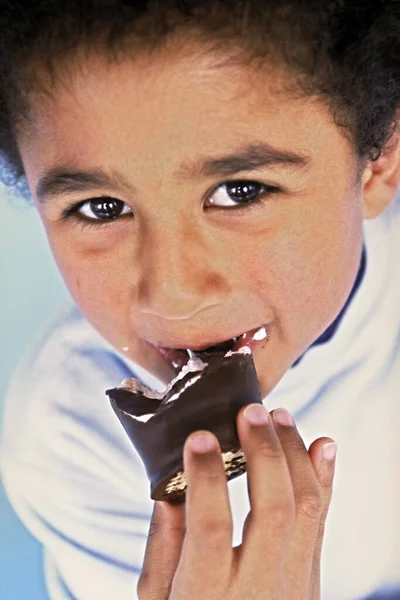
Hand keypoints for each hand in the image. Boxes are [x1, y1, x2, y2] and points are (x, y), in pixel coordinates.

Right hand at [137, 404, 336, 599]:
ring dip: (294, 453)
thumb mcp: (157, 599)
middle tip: (250, 410)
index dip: (207, 478)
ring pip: (306, 507)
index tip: (200, 436)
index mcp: (207, 594)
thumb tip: (172, 488)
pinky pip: (322, 520)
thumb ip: (162, 545)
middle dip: (264, 451)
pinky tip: (321, 443)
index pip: (212, 528)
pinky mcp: (311, 576)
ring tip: (277, 415)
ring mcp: (293, 583)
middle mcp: (258, 588)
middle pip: (274, 508)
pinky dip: (324, 477)